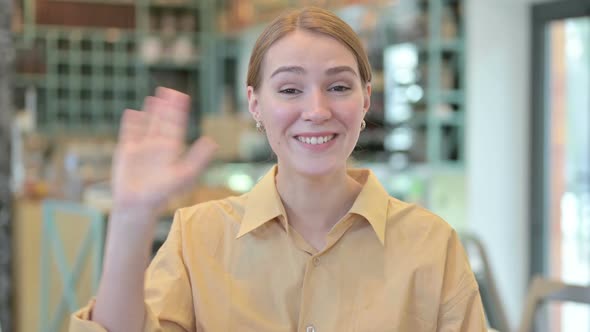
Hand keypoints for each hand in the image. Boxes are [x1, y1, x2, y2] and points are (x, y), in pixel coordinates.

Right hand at [111, 87, 216, 215]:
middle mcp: (157, 147)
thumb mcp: (184, 175)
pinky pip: (129, 134)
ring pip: (148, 125)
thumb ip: (198, 158)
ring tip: (155, 97)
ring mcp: (142, 148)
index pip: (176, 125)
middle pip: (163, 122)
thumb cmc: (163, 194)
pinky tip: (132, 113)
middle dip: (167, 107)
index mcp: (171, 150)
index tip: (182, 96)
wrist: (138, 205)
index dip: (179, 111)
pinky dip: (131, 123)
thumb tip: (212, 142)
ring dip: (151, 112)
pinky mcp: (126, 152)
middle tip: (170, 90)